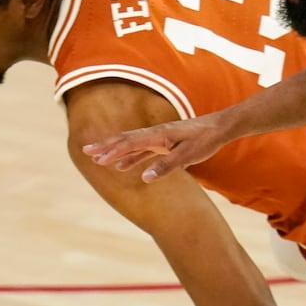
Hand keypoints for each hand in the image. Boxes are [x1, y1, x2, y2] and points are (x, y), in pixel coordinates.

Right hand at [83, 115, 226, 181]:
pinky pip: (142, 151)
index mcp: (159, 135)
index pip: (131, 143)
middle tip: (85, 151)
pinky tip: (121, 166)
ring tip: (97, 159)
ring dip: (114, 151)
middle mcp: (155, 134)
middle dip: (105, 146)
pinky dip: (130, 157)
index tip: (97, 159)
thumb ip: (166, 166)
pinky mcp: (164, 143)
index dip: (113, 151)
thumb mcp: (188, 155)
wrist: (219, 127)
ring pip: (131, 145)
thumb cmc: (205, 140)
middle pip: (125, 139)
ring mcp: (159, 138)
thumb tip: (144, 178)